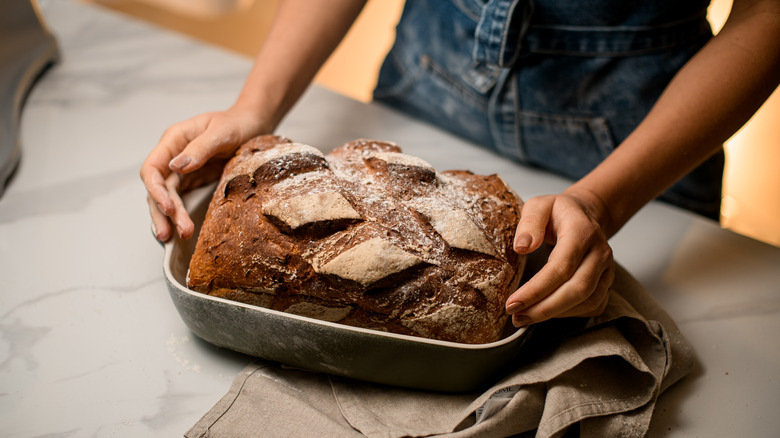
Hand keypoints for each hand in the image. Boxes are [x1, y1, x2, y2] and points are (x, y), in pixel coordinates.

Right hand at [140, 107, 270, 240]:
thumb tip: (177, 166)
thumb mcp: (221, 132)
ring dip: (172, 217)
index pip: (153, 168)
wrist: (253, 125)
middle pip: (158, 188)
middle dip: (163, 211)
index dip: (156, 190)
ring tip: (181, 234)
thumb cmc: (237, 123)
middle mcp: (173, 156)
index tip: (168, 207)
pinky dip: (181, 214)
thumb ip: (199, 149)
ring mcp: (183, 170)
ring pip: (169, 197)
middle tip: (169, 233)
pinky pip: (182, 200)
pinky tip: (183, 228)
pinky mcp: (195, 180)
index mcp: (174, 139)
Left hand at [506, 189, 615, 326]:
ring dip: (555, 314)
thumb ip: (529, 222)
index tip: (513, 302)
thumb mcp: (539, 206)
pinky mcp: (607, 282)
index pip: (561, 267)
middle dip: (545, 308)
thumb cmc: (558, 212)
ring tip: (525, 317)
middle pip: (577, 289)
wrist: (585, 214)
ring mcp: (607, 269)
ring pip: (587, 301)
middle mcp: (599, 252)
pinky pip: (593, 306)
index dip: (537, 289)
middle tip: (516, 316)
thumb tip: (522, 247)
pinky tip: (547, 313)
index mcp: (582, 232)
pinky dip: (570, 314)